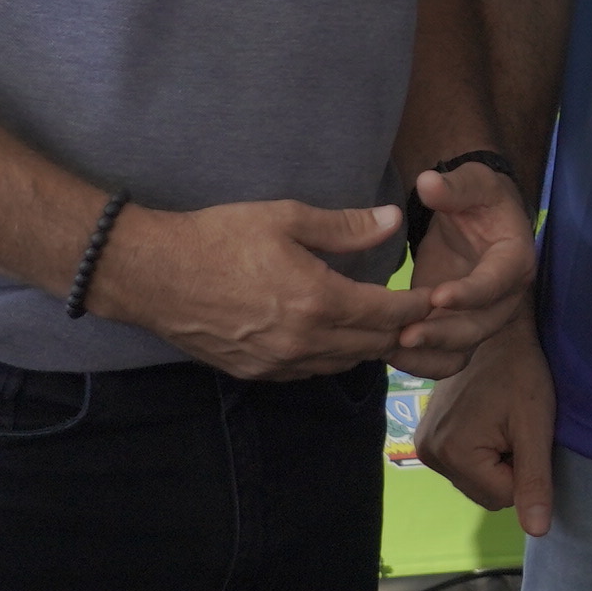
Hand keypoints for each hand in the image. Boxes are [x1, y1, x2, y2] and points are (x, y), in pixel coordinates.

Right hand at [86, 197, 411, 380]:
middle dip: (404, 331)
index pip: (389, 314)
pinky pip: (311, 371)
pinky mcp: (255, 372)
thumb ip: (346, 226)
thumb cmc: (217, 237)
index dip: (420, 307)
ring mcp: (277, 363)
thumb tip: (393, 220)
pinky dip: (334, 356)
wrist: (151, 274)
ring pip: (344, 363)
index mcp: (317, 301)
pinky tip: (338, 338)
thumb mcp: (286, 218)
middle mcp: (302, 341)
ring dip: (370, 346)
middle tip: (426, 317)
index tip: (440, 298)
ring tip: (389, 326)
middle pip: (373, 345)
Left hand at [394, 160, 536, 374]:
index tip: (436, 296)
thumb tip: (428, 182)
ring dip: (430, 354)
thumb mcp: (472, 182)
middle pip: (481, 326)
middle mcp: (504, 296)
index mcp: (514, 259)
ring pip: (463, 348)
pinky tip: (389, 355)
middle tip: (403, 335)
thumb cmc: (478, 197)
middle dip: (443, 334)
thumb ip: (453, 186)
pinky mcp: (457, 326)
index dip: (470, 293)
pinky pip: (445, 357)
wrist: (476, 215)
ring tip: (391, 349)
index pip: (497, 282)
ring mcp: (481, 315)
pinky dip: (422, 362)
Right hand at [417, 315, 557, 535]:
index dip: (523, 471)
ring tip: (503, 419)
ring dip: (495, 459)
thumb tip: (536, 532)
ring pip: (475, 479)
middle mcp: (429, 454)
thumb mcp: (536, 426)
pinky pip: (463, 463)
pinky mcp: (426, 435)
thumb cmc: (522, 372)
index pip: (502, 498)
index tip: (524, 432)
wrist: (496, 329)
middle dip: (507, 467)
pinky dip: (481, 450)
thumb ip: (535, 480)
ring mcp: (423, 444)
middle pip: (484, 492)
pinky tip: (489, 419)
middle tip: (515, 425)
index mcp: (453, 454)